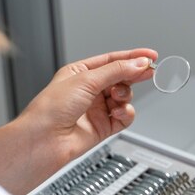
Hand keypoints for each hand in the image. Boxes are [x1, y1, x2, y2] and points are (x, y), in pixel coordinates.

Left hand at [19, 48, 156, 163]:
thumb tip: (138, 63)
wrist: (44, 140)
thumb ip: (116, 71)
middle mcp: (89, 90)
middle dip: (134, 75)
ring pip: (124, 98)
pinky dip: (125, 114)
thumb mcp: (86, 80)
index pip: (112, 60)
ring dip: (125, 97)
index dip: (132, 57)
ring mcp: (96, 109)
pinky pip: (123, 117)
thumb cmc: (51, 108)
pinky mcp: (103, 127)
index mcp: (80, 73)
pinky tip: (118, 113)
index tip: (150, 55)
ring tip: (117, 98)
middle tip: (149, 72)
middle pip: (120, 78)